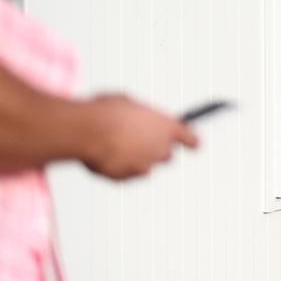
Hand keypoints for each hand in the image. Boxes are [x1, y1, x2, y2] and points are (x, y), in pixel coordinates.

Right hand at [83, 94, 198, 179]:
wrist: (88, 131)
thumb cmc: (107, 112)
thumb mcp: (128, 103)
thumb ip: (140, 116)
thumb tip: (136, 120)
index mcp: (168, 127)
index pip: (192, 140)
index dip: (190, 141)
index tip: (191, 142)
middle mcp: (162, 148)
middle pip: (168, 155)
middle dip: (157, 149)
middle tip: (140, 140)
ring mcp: (146, 165)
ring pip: (147, 165)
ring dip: (138, 159)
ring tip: (119, 146)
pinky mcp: (128, 177)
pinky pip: (128, 174)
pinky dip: (121, 168)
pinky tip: (108, 156)